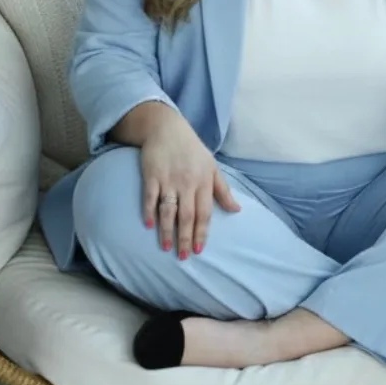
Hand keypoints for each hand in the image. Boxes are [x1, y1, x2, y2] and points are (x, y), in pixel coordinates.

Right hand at [140, 117, 241, 258]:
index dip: (202, 232)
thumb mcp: (212, 167)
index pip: (204, 212)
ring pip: (168, 210)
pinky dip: (148, 211)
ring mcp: (168, 179)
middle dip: (185, 238)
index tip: (199, 250)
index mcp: (203, 181)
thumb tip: (237, 210)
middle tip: (183, 257)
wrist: (167, 127)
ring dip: (166, 230)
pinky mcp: (151, 175)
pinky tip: (148, 225)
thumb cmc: (192, 150)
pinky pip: (150, 197)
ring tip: (166, 247)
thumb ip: (223, 190)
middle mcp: (187, 182)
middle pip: (187, 215)